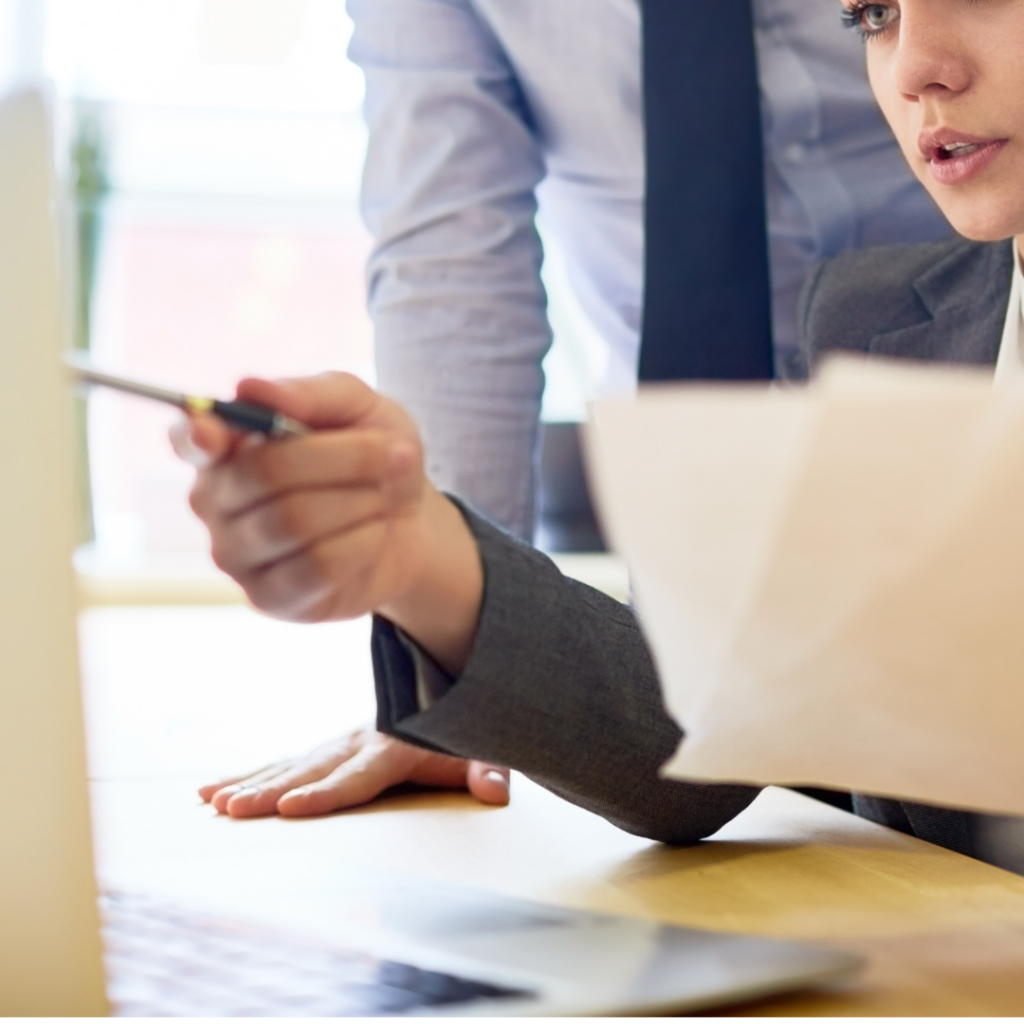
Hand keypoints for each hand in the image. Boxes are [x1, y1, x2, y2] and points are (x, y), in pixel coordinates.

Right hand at [171, 373, 482, 672]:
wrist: (413, 523)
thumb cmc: (373, 456)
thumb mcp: (359, 408)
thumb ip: (310, 393)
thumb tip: (250, 387)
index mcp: (227, 445)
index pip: (187, 439)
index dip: (194, 436)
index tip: (213, 435)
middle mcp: (216, 500)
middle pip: (266, 472)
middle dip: (346, 458)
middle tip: (389, 454)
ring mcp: (236, 554)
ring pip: (295, 521)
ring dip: (361, 501)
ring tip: (382, 497)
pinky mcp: (268, 597)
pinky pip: (317, 566)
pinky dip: (364, 542)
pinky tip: (374, 534)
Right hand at [198, 728, 510, 817]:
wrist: (442, 686)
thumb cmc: (460, 733)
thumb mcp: (481, 747)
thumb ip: (486, 768)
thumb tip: (495, 792)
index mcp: (393, 748)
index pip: (356, 777)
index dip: (325, 793)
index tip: (292, 807)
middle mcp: (357, 743)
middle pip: (310, 770)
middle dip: (270, 790)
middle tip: (235, 808)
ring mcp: (337, 744)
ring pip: (288, 765)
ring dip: (250, 782)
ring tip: (214, 801)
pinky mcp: (324, 750)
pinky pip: (282, 763)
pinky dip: (247, 774)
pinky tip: (212, 790)